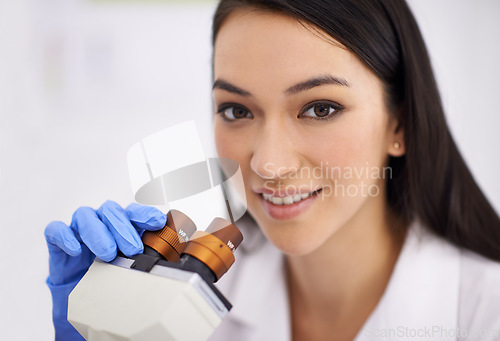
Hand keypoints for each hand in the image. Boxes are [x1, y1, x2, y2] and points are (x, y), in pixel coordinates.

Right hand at [44, 201, 165, 285]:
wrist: (80, 292)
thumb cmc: (108, 272)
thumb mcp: (130, 265)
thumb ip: (147, 255)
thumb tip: (171, 254)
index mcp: (122, 223)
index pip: (134, 212)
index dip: (145, 214)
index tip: (158, 222)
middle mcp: (101, 220)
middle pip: (112, 212)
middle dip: (124, 229)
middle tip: (133, 249)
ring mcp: (79, 228)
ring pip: (86, 216)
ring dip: (98, 233)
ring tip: (109, 254)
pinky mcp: (58, 239)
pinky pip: (57, 229)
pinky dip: (66, 237)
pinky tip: (76, 250)